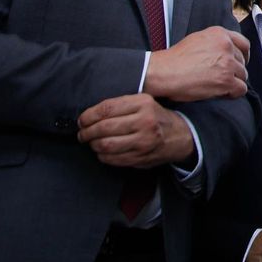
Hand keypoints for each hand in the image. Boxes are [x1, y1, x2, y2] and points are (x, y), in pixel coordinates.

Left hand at [77, 92, 193, 166]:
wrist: (179, 136)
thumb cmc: (155, 117)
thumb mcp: (143, 102)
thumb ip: (121, 105)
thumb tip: (90, 114)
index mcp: (143, 103)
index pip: (107, 109)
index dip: (89, 116)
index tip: (82, 120)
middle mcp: (144, 121)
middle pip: (104, 128)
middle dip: (87, 132)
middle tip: (82, 133)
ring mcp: (143, 141)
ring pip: (106, 145)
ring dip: (93, 144)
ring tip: (91, 142)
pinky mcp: (140, 157)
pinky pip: (112, 159)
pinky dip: (102, 155)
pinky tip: (102, 151)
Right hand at [145, 25, 249, 102]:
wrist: (164, 72)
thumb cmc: (175, 59)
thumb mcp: (198, 39)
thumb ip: (216, 42)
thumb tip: (227, 52)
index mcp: (220, 34)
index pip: (244, 44)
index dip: (243, 56)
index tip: (238, 63)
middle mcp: (226, 46)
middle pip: (242, 61)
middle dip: (235, 71)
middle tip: (223, 78)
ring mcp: (228, 63)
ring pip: (243, 76)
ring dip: (233, 82)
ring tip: (218, 86)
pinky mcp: (226, 80)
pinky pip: (241, 89)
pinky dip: (233, 93)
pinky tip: (222, 94)